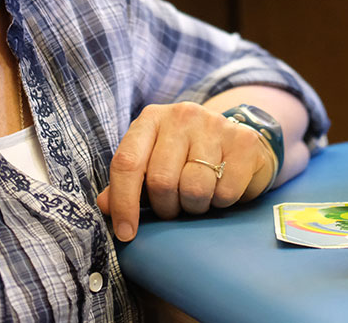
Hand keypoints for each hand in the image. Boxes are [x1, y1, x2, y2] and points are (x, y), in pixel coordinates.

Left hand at [95, 101, 276, 241]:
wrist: (239, 144)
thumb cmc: (188, 158)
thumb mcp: (154, 164)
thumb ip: (128, 184)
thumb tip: (104, 206)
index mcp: (151, 119)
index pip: (127, 162)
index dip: (123, 202)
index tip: (126, 233)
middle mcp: (181, 115)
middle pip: (161, 181)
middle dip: (166, 207)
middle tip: (175, 208)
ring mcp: (214, 124)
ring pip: (194, 189)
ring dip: (195, 206)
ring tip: (198, 198)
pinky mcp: (243, 140)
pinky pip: (225, 192)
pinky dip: (222, 202)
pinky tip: (221, 189)